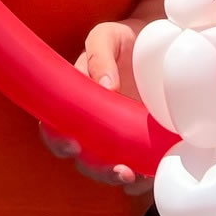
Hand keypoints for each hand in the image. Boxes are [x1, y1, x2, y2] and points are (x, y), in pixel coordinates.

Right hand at [40, 19, 152, 193]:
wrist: (159, 38)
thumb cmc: (125, 38)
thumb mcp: (108, 37)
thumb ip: (100, 55)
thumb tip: (106, 86)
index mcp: (76, 102)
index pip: (55, 130)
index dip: (58, 141)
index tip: (74, 145)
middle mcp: (93, 125)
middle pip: (86, 159)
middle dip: (99, 170)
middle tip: (120, 170)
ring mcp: (119, 134)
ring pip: (112, 168)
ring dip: (123, 179)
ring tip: (140, 177)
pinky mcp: (142, 140)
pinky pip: (139, 166)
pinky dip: (145, 176)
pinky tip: (154, 172)